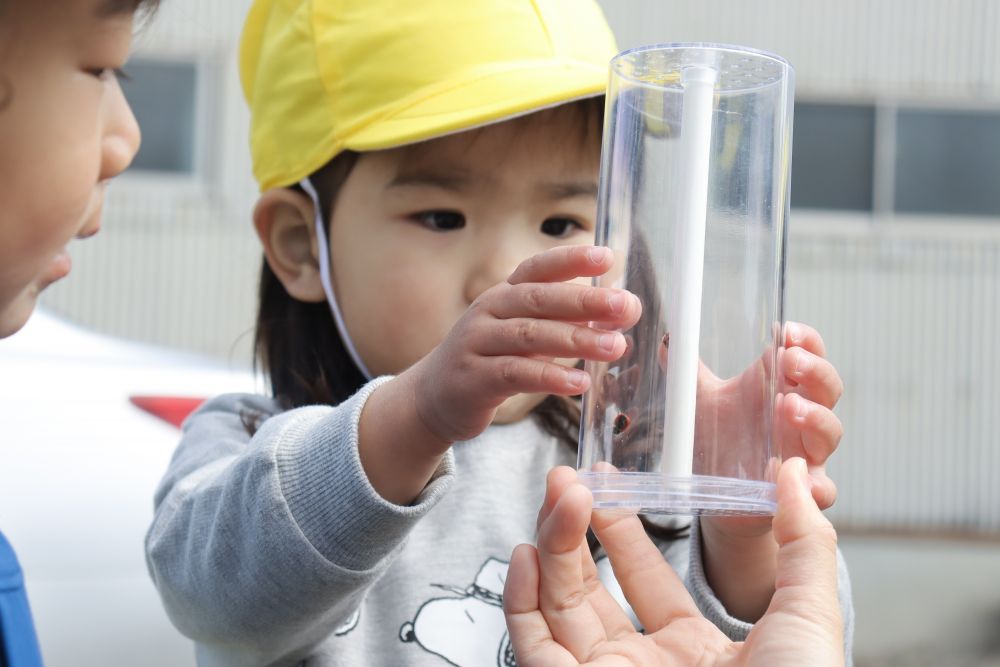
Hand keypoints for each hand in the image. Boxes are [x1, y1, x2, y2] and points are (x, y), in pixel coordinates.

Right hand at [408, 245, 641, 443]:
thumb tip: (622, 310)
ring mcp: (477, 343)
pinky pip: (516, 374)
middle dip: (585, 300)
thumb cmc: (492, 359)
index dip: (570, 259)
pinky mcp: (473, 378)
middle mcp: (488, 311)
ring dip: (576, 340)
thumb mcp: (523, 332)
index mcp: (504, 294)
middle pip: (538, 299)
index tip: (607, 256)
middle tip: (625, 306)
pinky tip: (580, 383)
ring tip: (615, 346)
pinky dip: (551, 377)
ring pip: (530, 335)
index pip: (538, 268)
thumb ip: (565, 320)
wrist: (435, 396)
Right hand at [503, 460, 844, 666]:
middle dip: (574, 529)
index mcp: (694, 652)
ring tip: (559, 495)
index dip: (620, 530)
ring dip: (551, 547)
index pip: (643, 580)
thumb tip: (790, 474)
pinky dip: (521, 602)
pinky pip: (534, 649)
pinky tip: (526, 555)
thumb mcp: (807, 615)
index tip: (605, 482)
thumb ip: (800, 542)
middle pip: (589, 589)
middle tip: (567, 479)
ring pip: (558, 609)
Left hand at [698, 322, 843, 537]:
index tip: (786, 331)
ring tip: (789, 406)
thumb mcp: (700, 403)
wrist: (721, 496)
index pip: (807, 353)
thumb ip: (687, 372)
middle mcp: (800, 416)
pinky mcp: (804, 489)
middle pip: (827, 386)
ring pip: (831, 431)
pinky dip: (816, 483)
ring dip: (817, 416)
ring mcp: (806, 452)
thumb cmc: (720, 440)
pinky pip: (824, 488)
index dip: (805, 340)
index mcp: (778, 387)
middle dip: (815, 370)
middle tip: (790, 361)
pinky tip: (798, 475)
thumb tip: (666, 340)